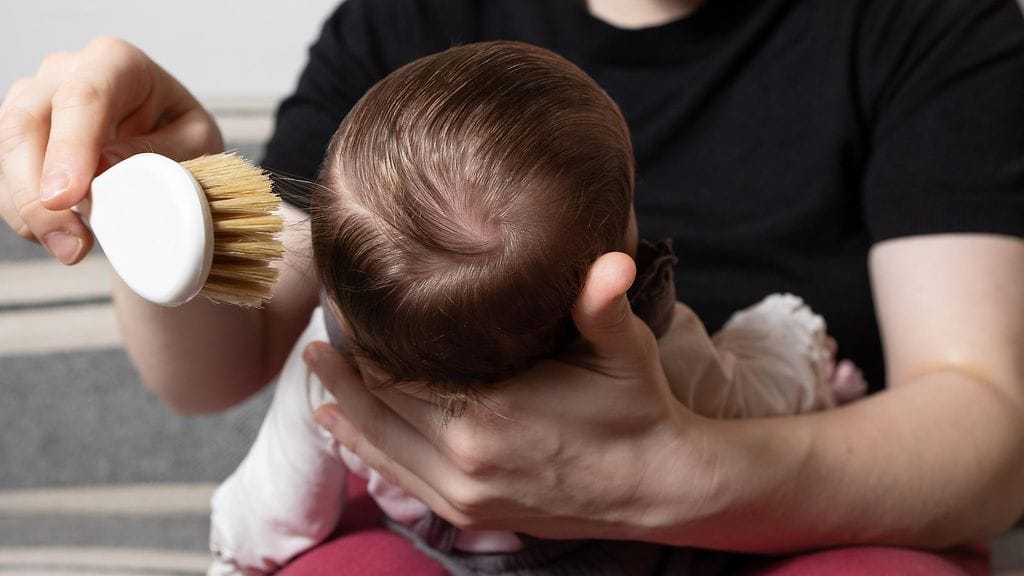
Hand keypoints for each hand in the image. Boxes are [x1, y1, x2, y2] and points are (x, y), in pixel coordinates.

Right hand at [0, 37, 221, 263]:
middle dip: (37, 190)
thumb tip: (105, 168)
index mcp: (116, 63)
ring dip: (31, 211)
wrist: (170, 149)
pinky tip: (61, 238)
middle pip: (26, 123)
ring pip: (7, 153)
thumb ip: (160, 153)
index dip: (70, 147)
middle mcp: (64, 73)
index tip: (68, 196)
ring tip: (73, 249)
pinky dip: (28, 217)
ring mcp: (33, 102)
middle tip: (70, 243)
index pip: (83, 96)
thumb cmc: (185, 139)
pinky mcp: (18, 140)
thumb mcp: (195, 144)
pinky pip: (7, 180)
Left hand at [306, 252, 712, 540]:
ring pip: (381, 447)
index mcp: (491, 410)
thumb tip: (610, 257)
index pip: (403, 370)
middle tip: (318, 339)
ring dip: (345, 412)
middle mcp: (465, 457)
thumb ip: (602, 303)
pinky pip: (401, 481)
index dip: (368, 340)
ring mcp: (465, 493)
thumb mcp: (624, 351)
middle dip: (345, 372)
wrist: (659, 488)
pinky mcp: (472, 513)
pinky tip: (344, 435)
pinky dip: (367, 455)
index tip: (346, 310)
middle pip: (382, 406)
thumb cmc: (637, 411)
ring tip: (317, 378)